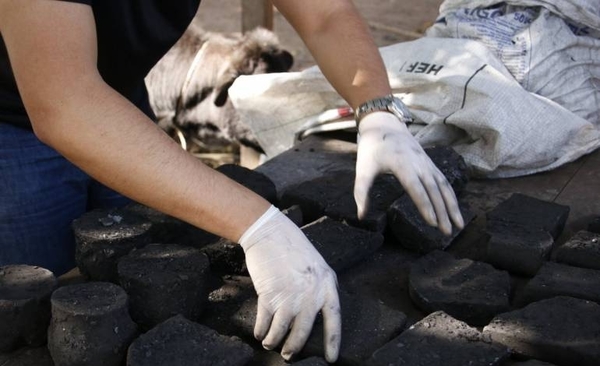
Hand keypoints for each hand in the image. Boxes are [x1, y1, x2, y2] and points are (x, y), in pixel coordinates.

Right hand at [238, 206, 340, 361]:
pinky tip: (260, 333)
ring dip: (274, 341)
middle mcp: (310, 293)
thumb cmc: (293, 248)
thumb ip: (320, 288)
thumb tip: (319, 312)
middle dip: (294, 347)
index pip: (333, 319)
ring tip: (270, 344)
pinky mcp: (269, 295)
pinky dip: (261, 331)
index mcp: (327, 285)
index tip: (330, 359)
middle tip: (289, 355)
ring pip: (282, 331)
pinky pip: (265, 322)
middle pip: (304, 331)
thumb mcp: (316, 266)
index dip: (333, 342)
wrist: (270, 233)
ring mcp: (289, 295)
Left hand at [354, 112, 463, 234]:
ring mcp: (427, 163)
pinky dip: (451, 196)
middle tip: (446, 232)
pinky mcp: (430, 164)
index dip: (425, 206)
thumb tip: (361, 216)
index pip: (416, 188)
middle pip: (434, 190)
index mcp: (402, 164)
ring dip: (452, 206)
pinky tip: (455, 211)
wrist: (385, 125)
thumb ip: (361, 192)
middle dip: (442, 212)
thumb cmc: (372, 149)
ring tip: (459, 226)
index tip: (432, 222)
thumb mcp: (363, 168)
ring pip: (444, 186)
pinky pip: (444, 181)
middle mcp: (419, 164)